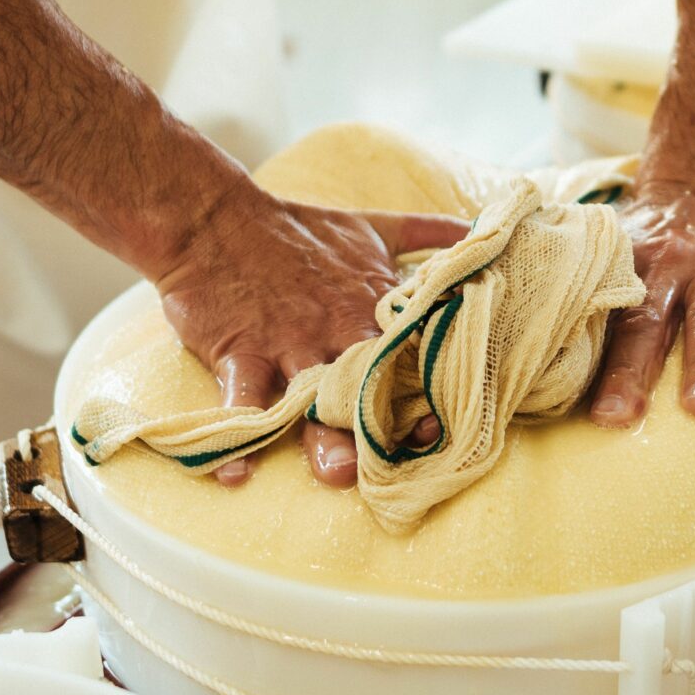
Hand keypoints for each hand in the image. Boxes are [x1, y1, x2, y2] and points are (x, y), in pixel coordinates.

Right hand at [156, 182, 468, 486]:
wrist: (214, 221)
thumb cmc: (295, 230)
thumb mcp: (370, 228)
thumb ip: (426, 233)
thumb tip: (480, 231)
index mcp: (372, 307)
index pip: (415, 351)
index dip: (434, 386)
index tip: (446, 420)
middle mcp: (337, 330)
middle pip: (372, 384)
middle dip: (390, 422)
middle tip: (408, 458)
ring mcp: (289, 344)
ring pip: (314, 398)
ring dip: (325, 439)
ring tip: (339, 474)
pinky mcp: (241, 352)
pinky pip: (240, 399)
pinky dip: (238, 436)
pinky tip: (239, 474)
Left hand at [588, 184, 694, 426]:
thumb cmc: (644, 246)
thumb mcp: (610, 253)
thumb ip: (585, 293)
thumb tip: (538, 349)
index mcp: (624, 265)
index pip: (606, 318)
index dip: (597, 364)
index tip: (594, 413)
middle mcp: (669, 263)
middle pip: (649, 321)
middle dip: (636, 370)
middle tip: (625, 415)